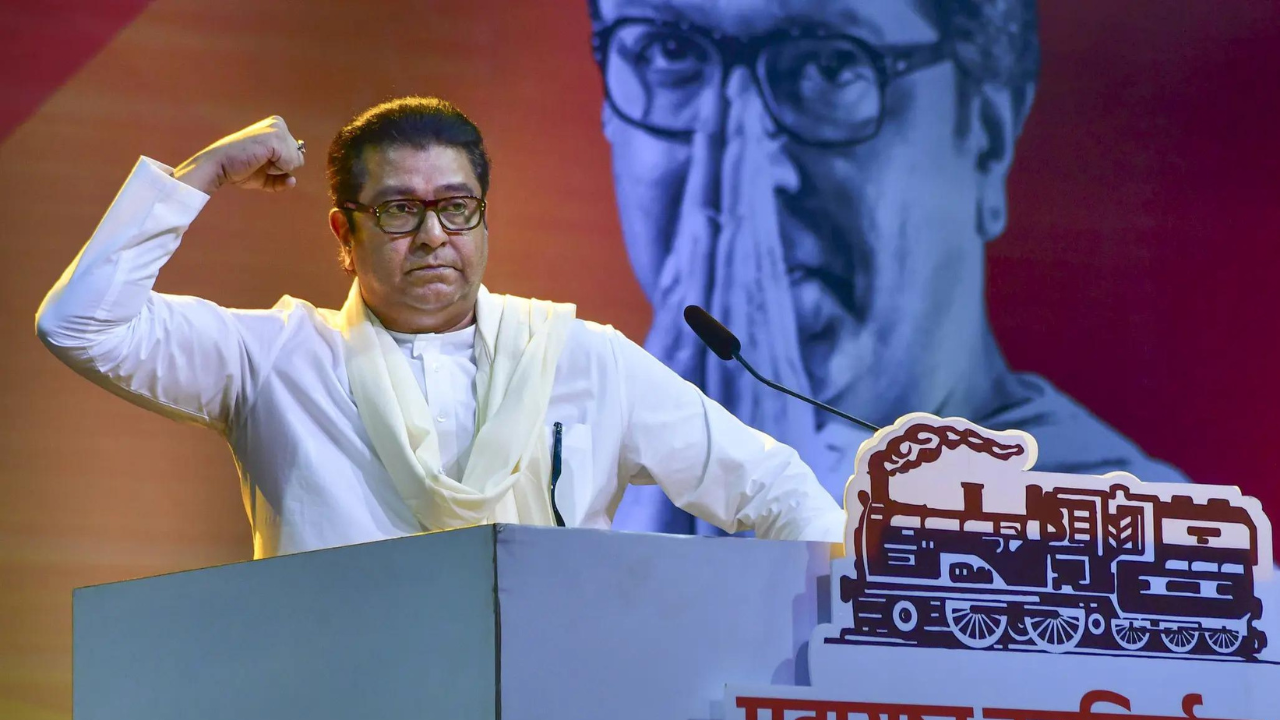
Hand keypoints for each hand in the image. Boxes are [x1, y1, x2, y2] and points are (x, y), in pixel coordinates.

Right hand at [172, 116, 304, 194]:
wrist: (219, 165)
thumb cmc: (239, 168)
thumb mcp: (264, 174)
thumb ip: (281, 178)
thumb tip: (293, 180)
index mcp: (276, 127)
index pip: (296, 154)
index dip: (280, 165)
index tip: (260, 160)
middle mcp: (278, 123)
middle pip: (299, 157)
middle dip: (280, 167)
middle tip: (257, 160)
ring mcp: (277, 129)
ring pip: (296, 161)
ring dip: (277, 169)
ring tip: (257, 160)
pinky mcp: (275, 138)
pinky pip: (290, 163)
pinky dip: (276, 170)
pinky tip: (259, 160)